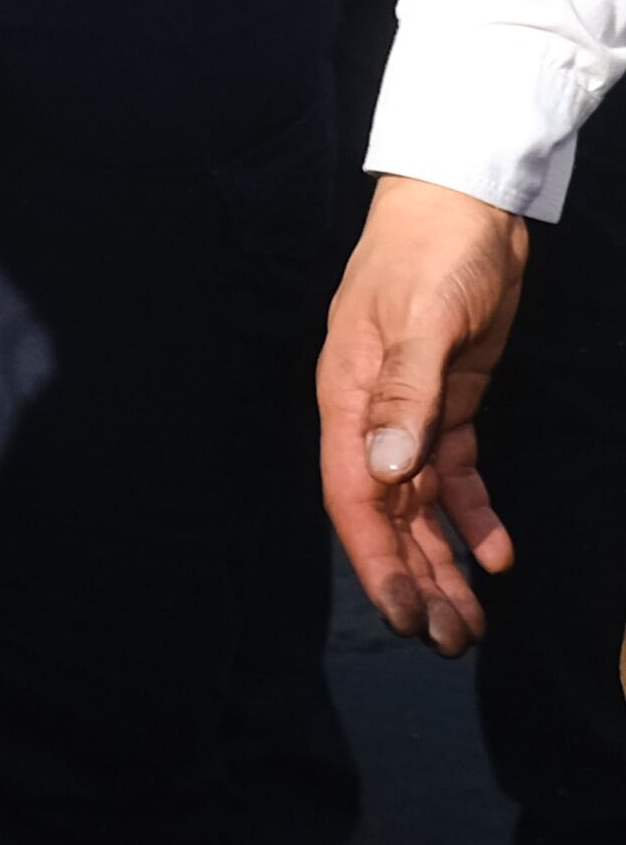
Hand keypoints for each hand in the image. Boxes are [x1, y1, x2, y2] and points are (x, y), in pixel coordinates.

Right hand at [321, 172, 531, 652]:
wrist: (465, 202)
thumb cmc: (435, 253)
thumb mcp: (426, 322)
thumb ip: (405, 395)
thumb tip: (385, 471)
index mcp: (349, 396)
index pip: (355, 496)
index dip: (377, 561)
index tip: (403, 616)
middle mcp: (370, 414)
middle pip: (386, 515)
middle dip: (413, 580)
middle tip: (446, 642)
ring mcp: (409, 410)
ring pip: (419, 505)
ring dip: (442, 562)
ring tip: (469, 624)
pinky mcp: (449, 402)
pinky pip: (455, 475)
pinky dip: (473, 516)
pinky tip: (496, 553)